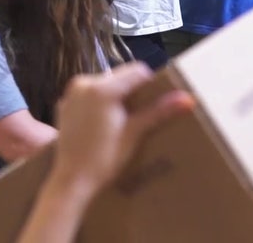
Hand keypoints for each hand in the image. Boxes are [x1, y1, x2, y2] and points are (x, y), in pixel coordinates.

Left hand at [50, 63, 193, 196]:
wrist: (71, 181)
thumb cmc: (104, 159)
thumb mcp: (134, 133)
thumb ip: (159, 111)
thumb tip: (188, 98)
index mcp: (103, 88)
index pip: (137, 71)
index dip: (150, 84)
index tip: (155, 102)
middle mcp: (84, 83)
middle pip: (120, 77)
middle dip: (132, 91)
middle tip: (138, 116)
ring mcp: (71, 93)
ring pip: (104, 84)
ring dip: (116, 96)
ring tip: (121, 122)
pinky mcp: (64, 104)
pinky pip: (88, 94)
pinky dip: (99, 103)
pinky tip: (103, 125)